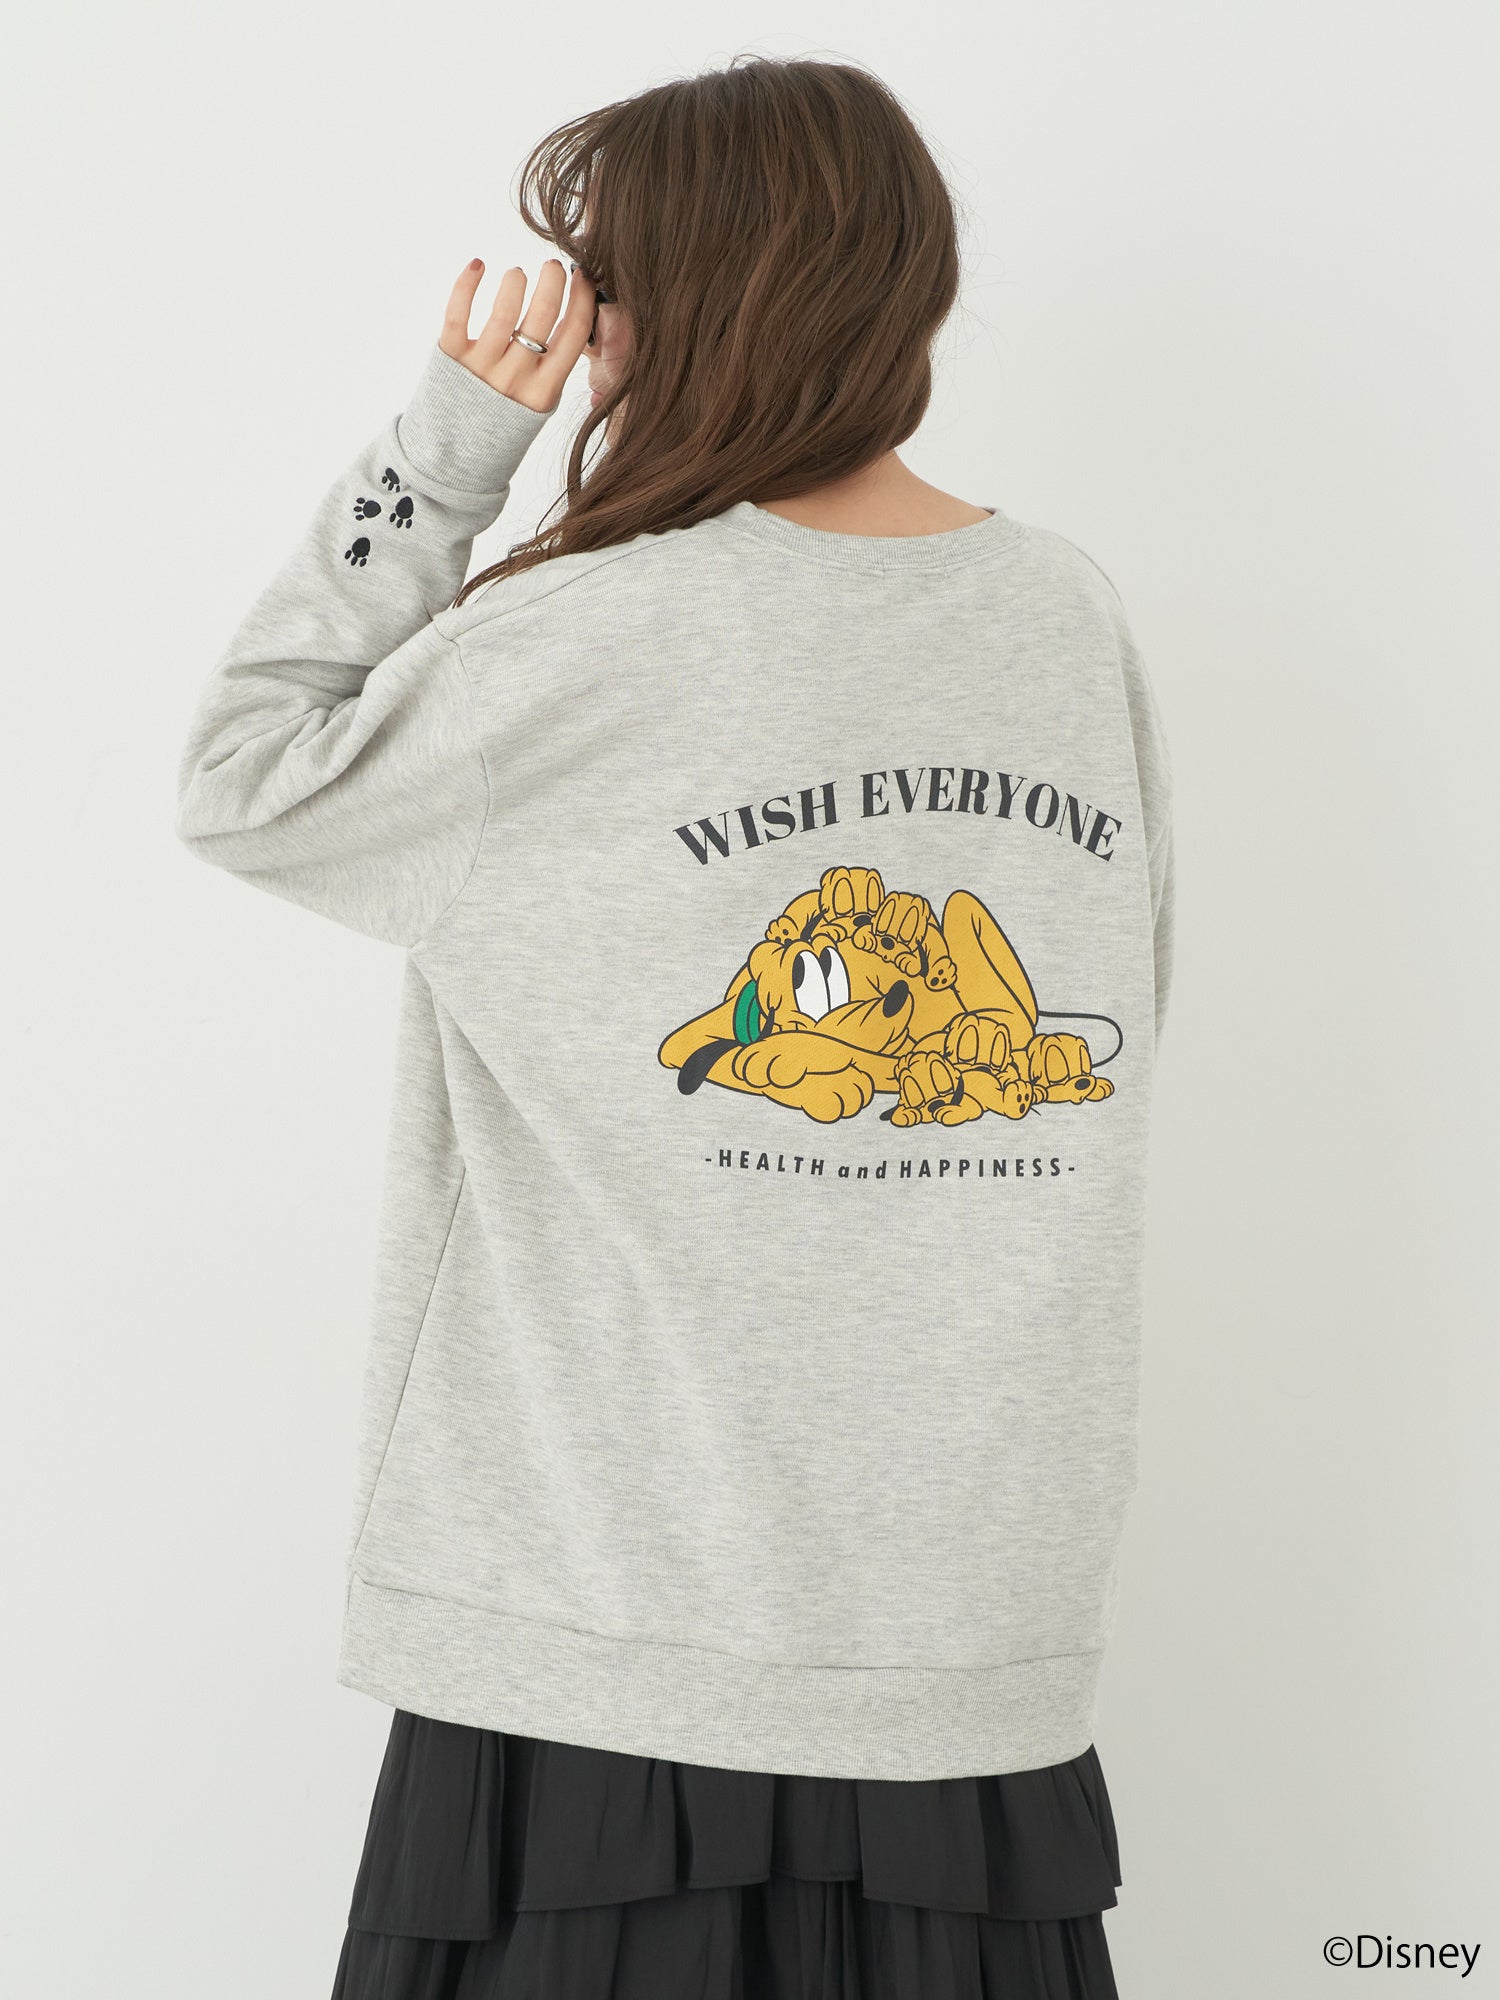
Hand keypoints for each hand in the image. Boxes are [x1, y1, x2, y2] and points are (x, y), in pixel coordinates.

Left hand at [440, 257, 595, 414]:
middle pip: (543, 314)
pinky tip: (478, 265)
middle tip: (552, 267)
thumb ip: (556, 365)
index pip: (574, 333)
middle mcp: (515, 378)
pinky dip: (467, 282)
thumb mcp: (540, 402)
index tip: (583, 277)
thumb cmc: (504, 420)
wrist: (456, 456)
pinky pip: (457, 312)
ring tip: (517, 274)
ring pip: (504, 309)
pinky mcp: (450, 356)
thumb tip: (576, 311)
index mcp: (544, 390)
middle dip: (553, 279)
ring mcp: (481, 368)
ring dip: (515, 280)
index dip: (583, 298)